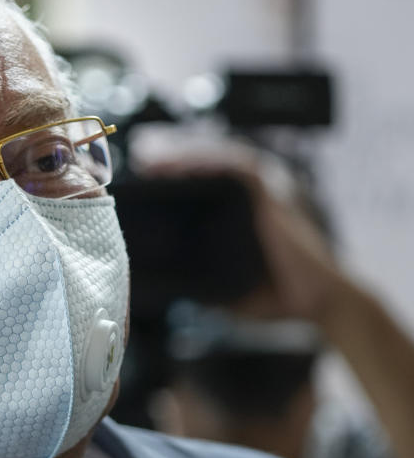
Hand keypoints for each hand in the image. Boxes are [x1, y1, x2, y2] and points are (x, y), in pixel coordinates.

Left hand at [129, 128, 346, 322]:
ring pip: (217, 160)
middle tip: (136, 158)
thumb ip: (201, 288)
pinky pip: (239, 168)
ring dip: (183, 153)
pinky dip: (211, 161)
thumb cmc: (276, 298)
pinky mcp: (272, 197)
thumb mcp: (228, 293)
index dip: (169, 174)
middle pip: (204, 165)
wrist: (319, 304)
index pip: (198, 184)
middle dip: (170, 156)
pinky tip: (183, 162)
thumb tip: (169, 293)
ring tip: (150, 157)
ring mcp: (262, 195)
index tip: (137, 175)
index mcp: (237, 215)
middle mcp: (249, 199)